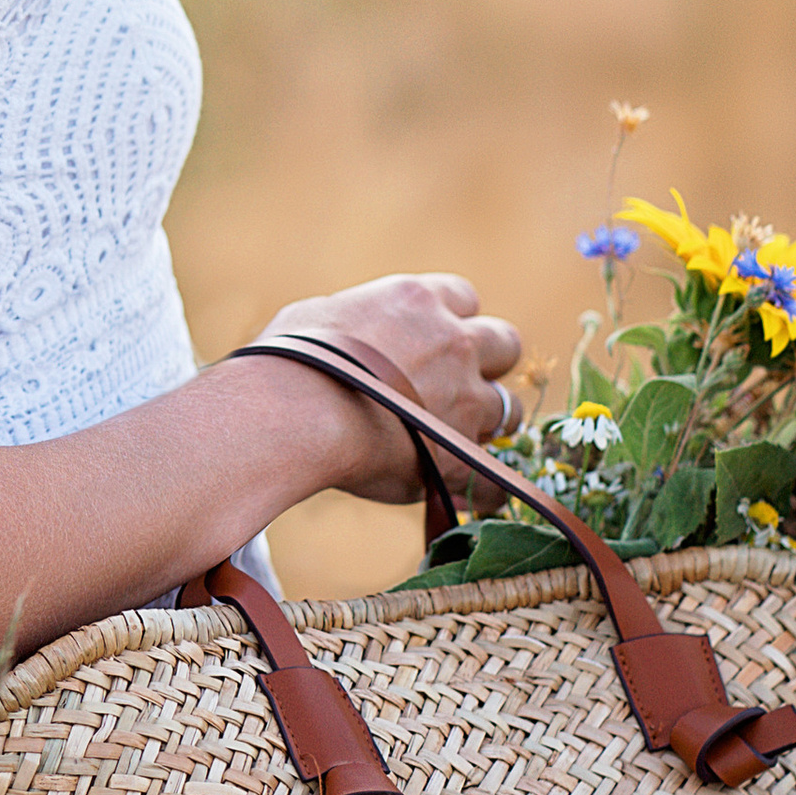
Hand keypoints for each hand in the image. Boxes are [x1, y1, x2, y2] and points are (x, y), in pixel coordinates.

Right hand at [250, 272, 526, 507]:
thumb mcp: (316, 318)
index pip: (464, 297)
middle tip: (459, 388)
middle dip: (488, 364)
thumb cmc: (286, 364)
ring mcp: (464, 397)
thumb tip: (346, 332)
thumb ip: (352, 323)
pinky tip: (469, 497)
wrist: (292, 415)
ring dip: (488, 423)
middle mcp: (452, 341)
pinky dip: (486, 490)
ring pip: (508, 408)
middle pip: (505, 342)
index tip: (434, 343)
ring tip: (458, 441)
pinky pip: (497, 479)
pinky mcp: (461, 453)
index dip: (452, 322)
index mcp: (416, 301)